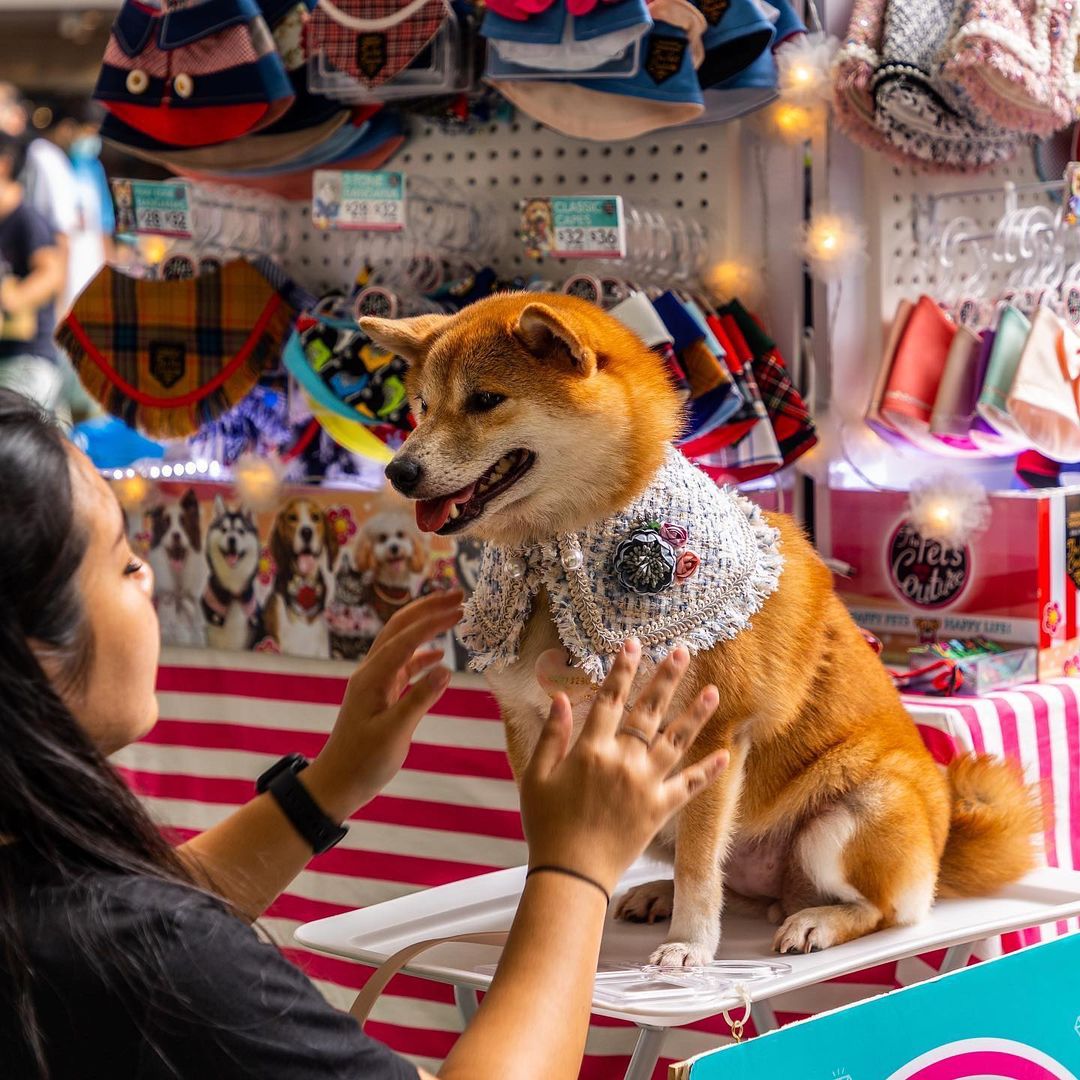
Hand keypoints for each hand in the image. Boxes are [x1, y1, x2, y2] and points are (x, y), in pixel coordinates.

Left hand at [304, 589, 463, 821]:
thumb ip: (420, 699)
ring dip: (427, 626)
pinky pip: (404, 665)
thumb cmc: (363, 762)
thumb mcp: (394, 732)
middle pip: (400, 627)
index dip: (434, 620)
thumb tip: (445, 668)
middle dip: (428, 608)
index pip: (406, 637)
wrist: (337, 783)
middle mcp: (372, 672)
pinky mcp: (381, 694)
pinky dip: (422, 655)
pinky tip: (440, 657)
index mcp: (372, 677)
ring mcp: (376, 682)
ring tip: (453, 615)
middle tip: (458, 595)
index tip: (460, 608)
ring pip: (402, 642)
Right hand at [520, 639, 727, 896]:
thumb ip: (551, 735)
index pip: (610, 699)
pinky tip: (724, 753)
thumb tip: (559, 697)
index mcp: (590, 750)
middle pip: (648, 711)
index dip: (622, 669)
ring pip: (675, 741)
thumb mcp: (536, 777)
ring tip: (712, 691)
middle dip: (665, 678)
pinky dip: (706, 770)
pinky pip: (688, 786)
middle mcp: (622, 761)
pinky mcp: (660, 809)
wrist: (571, 875)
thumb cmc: (546, 825)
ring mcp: (645, 785)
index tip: (634, 644)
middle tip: (683, 652)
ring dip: (694, 714)